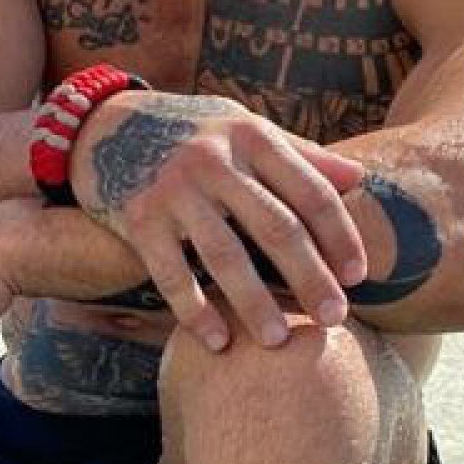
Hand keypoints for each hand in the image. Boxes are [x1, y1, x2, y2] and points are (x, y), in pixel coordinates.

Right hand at [71, 92, 367, 347]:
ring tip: (278, 340)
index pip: (310, 191)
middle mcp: (215, 160)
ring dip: (255, 303)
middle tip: (334, 318)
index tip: (358, 276)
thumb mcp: (243, 128)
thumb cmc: (190, 132)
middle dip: (310, 277)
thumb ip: (299, 155)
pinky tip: (218, 341)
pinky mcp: (138, 217)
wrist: (104, 123)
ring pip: (225, 256)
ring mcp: (174, 190)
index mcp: (251, 136)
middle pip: (276, 227)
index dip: (339, 236)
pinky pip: (172, 274)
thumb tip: (359, 180)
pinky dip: (196, 310)